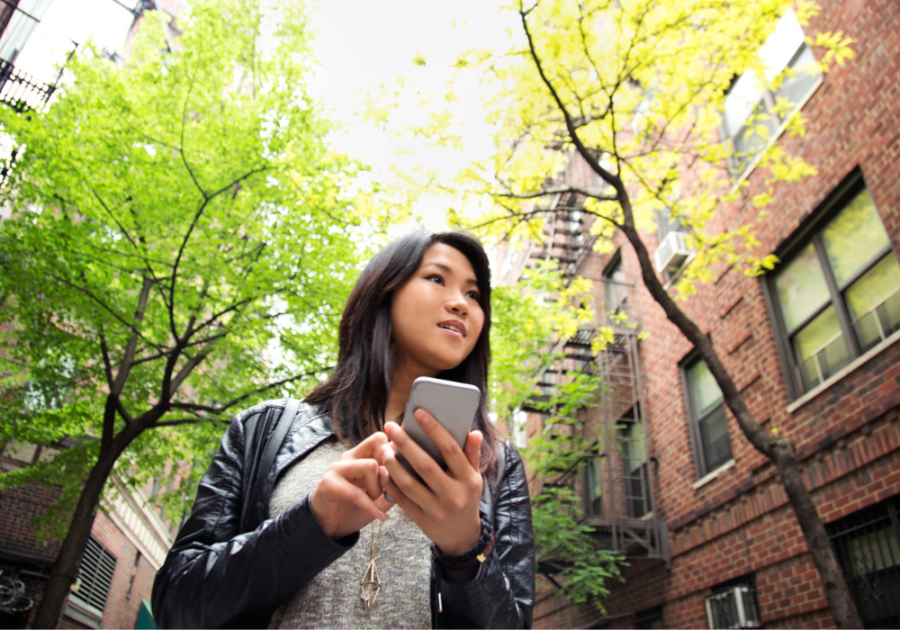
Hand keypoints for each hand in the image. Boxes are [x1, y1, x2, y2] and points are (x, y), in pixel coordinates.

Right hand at [310, 432, 394, 539]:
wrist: (328, 527)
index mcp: (361, 455)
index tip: (400, 472)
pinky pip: (356, 493)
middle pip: (378, 443)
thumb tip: (417, 475)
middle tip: (388, 487)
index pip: (382, 438)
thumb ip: (394, 484)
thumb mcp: (380, 495)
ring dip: (378, 488)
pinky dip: (372, 507)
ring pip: (370, 465)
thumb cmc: (355, 508)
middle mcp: (349, 457)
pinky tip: (382, 517)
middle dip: (389, 467)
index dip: (395, 453)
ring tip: (376, 500)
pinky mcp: (329, 485)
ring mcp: (337, 468)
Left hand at [379, 409, 482, 555]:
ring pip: (410, 484)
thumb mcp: (474, 477)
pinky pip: (402, 500)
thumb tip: (473, 431)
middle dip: (406, 444)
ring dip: (393, 465)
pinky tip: (381, 470)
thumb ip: (472, 454)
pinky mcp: (422, 520)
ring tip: (383, 448)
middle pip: (426, 466)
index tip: (418, 413)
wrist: (461, 535)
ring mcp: (437, 509)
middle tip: (390, 426)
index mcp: (468, 479)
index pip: (451, 450)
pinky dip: (390, 484)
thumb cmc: (466, 496)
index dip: (434, 430)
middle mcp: (453, 495)